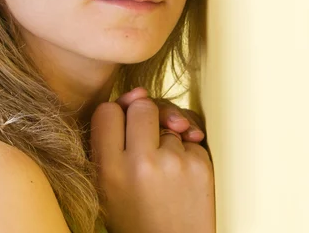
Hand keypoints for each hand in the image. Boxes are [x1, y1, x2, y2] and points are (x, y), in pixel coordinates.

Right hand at [90, 89, 214, 232]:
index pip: (107, 109)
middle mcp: (141, 163)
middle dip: (143, 119)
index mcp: (109, 169)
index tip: (120, 134)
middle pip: (142, 105)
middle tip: (144, 145)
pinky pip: (189, 136)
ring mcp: (174, 163)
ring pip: (168, 120)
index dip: (115, 118)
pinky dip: (186, 150)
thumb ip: (111, 136)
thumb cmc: (135, 215)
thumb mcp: (106, 182)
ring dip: (166, 138)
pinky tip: (179, 176)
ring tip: (162, 172)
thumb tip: (140, 92)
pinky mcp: (201, 165)